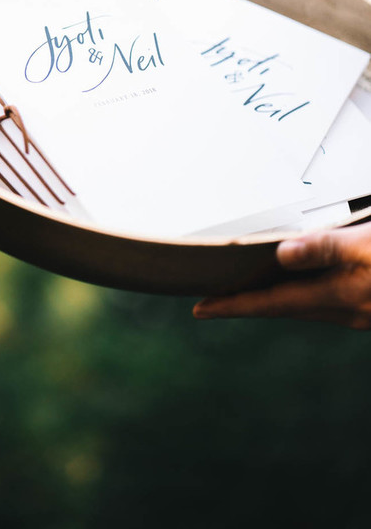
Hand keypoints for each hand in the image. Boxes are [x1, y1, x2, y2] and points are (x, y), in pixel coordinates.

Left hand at [193, 224, 370, 329]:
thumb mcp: (366, 245)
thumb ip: (326, 248)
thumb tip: (282, 254)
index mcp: (339, 294)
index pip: (271, 303)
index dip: (233, 305)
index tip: (201, 309)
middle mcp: (346, 309)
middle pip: (282, 307)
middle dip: (245, 302)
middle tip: (211, 300)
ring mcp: (358, 309)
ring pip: (302, 305)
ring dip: (271, 298)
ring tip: (243, 290)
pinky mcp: (367, 302)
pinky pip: (321, 299)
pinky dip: (298, 291)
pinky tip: (295, 280)